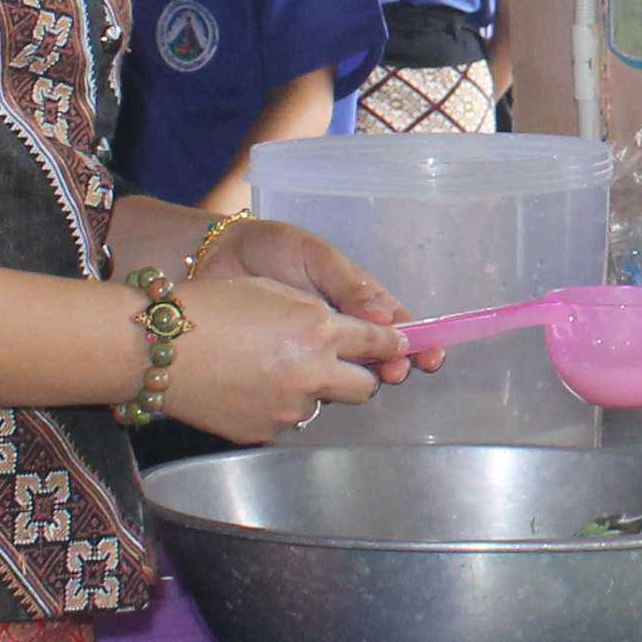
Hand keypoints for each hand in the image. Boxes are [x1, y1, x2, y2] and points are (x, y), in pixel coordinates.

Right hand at [155, 271, 408, 442]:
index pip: (377, 342)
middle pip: (365, 387)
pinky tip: (246, 387)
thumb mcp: (272, 291)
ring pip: (322, 405)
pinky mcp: (264, 431)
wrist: (157, 346)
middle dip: (357, 375)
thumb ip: (316, 314)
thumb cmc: (211, 305)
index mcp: (318, 330)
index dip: (390, 344)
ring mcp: (288, 408)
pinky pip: (285, 420)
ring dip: (311, 391)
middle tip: (331, 362)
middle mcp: (312, 372)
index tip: (399, 346)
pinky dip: (276, 406)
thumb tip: (348, 332)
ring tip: (268, 369)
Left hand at [208, 216, 411, 377]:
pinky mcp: (283, 369)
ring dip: (356, 380)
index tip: (429, 358)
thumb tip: (383, 317)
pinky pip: (307, 387)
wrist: (213, 259)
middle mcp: (339, 330)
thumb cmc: (268, 250)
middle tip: (395, 372)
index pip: (393, 326)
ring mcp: (311, 352)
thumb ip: (349, 285)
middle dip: (392, 366)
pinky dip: (317, 391)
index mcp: (355, 299)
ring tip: (365, 378)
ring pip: (345, 376)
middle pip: (376, 358)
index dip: (415, 344)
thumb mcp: (314, 256)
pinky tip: (319, 390)